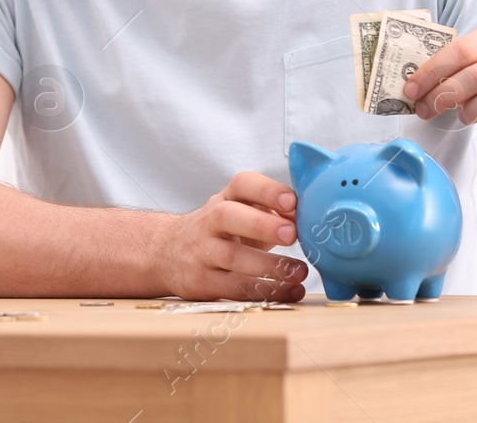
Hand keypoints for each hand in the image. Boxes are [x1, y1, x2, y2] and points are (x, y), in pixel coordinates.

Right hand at [154, 172, 307, 301]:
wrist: (167, 253)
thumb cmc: (219, 231)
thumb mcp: (240, 212)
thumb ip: (273, 212)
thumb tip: (310, 218)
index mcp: (225, 199)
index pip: (242, 184)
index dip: (266, 190)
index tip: (292, 201)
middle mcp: (209, 221)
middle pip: (228, 216)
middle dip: (261, 224)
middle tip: (292, 234)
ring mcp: (202, 252)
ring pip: (232, 258)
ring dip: (270, 266)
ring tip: (299, 272)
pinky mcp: (201, 282)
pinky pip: (234, 288)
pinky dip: (265, 291)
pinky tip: (289, 291)